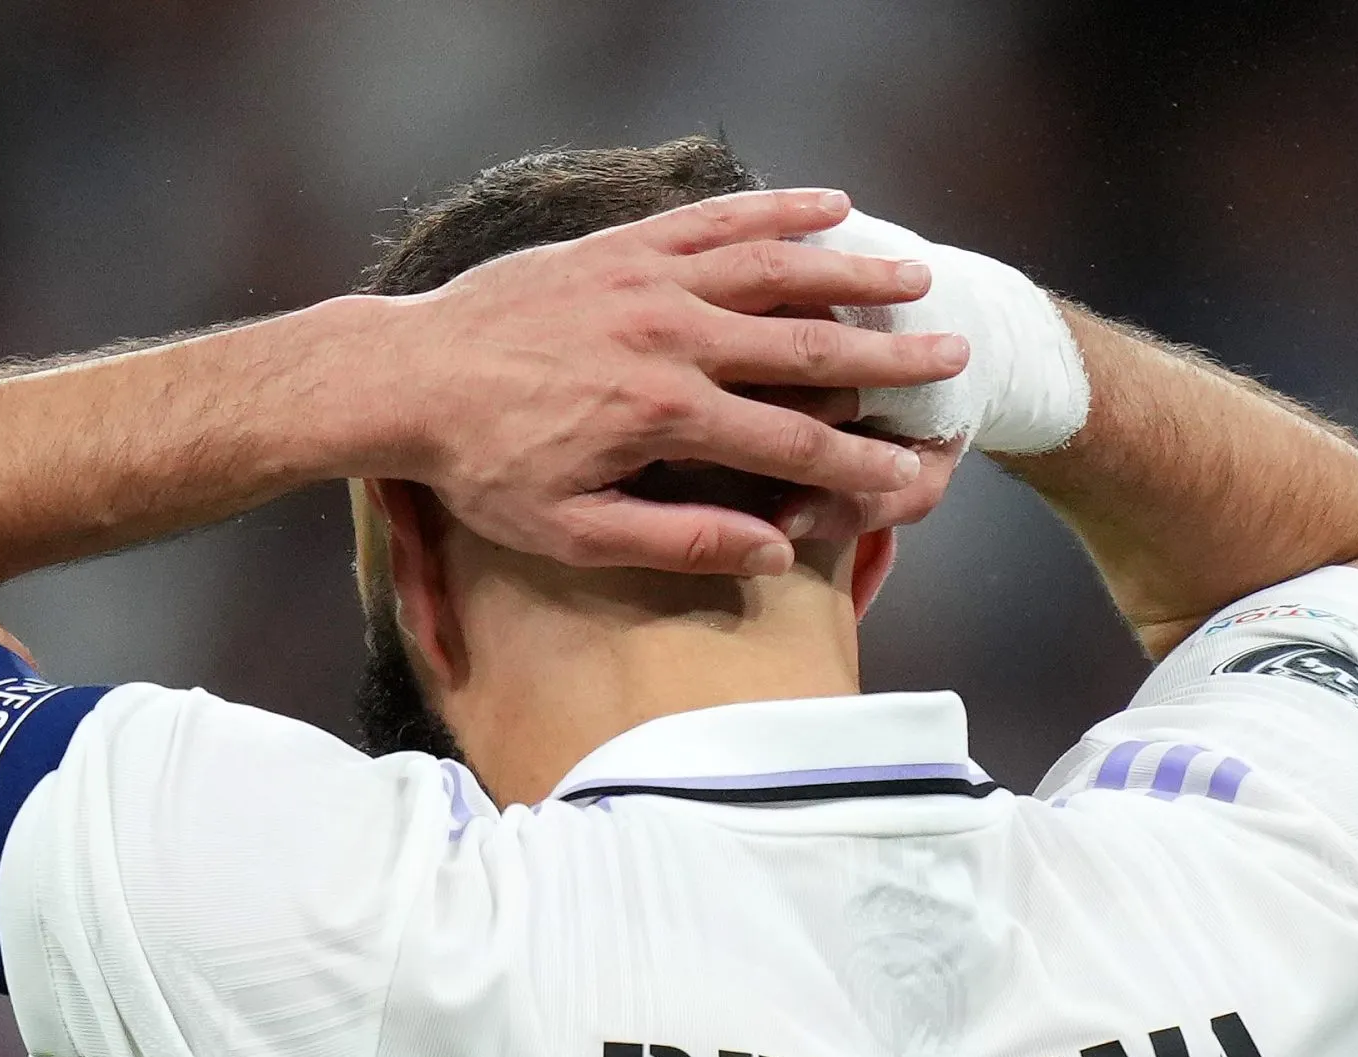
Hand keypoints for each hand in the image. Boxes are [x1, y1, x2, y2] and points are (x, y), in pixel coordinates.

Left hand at [362, 188, 970, 576]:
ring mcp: (647, 281)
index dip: (864, 463)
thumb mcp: (573, 533)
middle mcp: (670, 336)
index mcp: (666, 414)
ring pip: (775, 270)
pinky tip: (831, 205)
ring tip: (917, 278)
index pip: (793, 444)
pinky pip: (716, 219)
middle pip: (808, 346)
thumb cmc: (483, 468)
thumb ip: (679, 539)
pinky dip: (778, 211)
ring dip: (853, 273)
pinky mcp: (621, 247)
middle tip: (953, 363)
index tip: (919, 476)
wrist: (405, 378)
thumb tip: (773, 550)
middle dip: (890, 358)